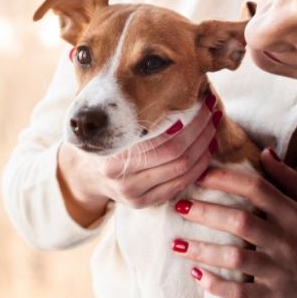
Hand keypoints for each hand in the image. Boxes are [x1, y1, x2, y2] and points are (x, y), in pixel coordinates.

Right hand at [57, 93, 219, 225]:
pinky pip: (179, 186)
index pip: (168, 141)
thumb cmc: (102, 140)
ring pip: (183, 172)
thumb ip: (138, 115)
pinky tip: (204, 152)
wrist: (83, 174)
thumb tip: (179, 93)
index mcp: (115, 157)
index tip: (204, 102)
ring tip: (212, 130)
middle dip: (202, 133)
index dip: (192, 122)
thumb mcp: (111, 124)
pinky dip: (197, 168)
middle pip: (179, 156)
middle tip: (213, 113)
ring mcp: (134, 196)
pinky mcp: (142, 204)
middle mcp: (124, 180)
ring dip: (204, 150)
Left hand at [171, 147, 296, 297]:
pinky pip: (241, 293)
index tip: (199, 174)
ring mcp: (280, 270)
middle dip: (206, 212)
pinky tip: (197, 275)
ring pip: (236, 258)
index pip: (257, 189)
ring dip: (204, 250)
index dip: (226, 179)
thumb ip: (290, 181)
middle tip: (179, 206)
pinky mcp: (274, 297)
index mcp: (295, 216)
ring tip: (177, 244)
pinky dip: (217, 285)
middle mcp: (286, 240)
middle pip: (240, 221)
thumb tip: (265, 153)